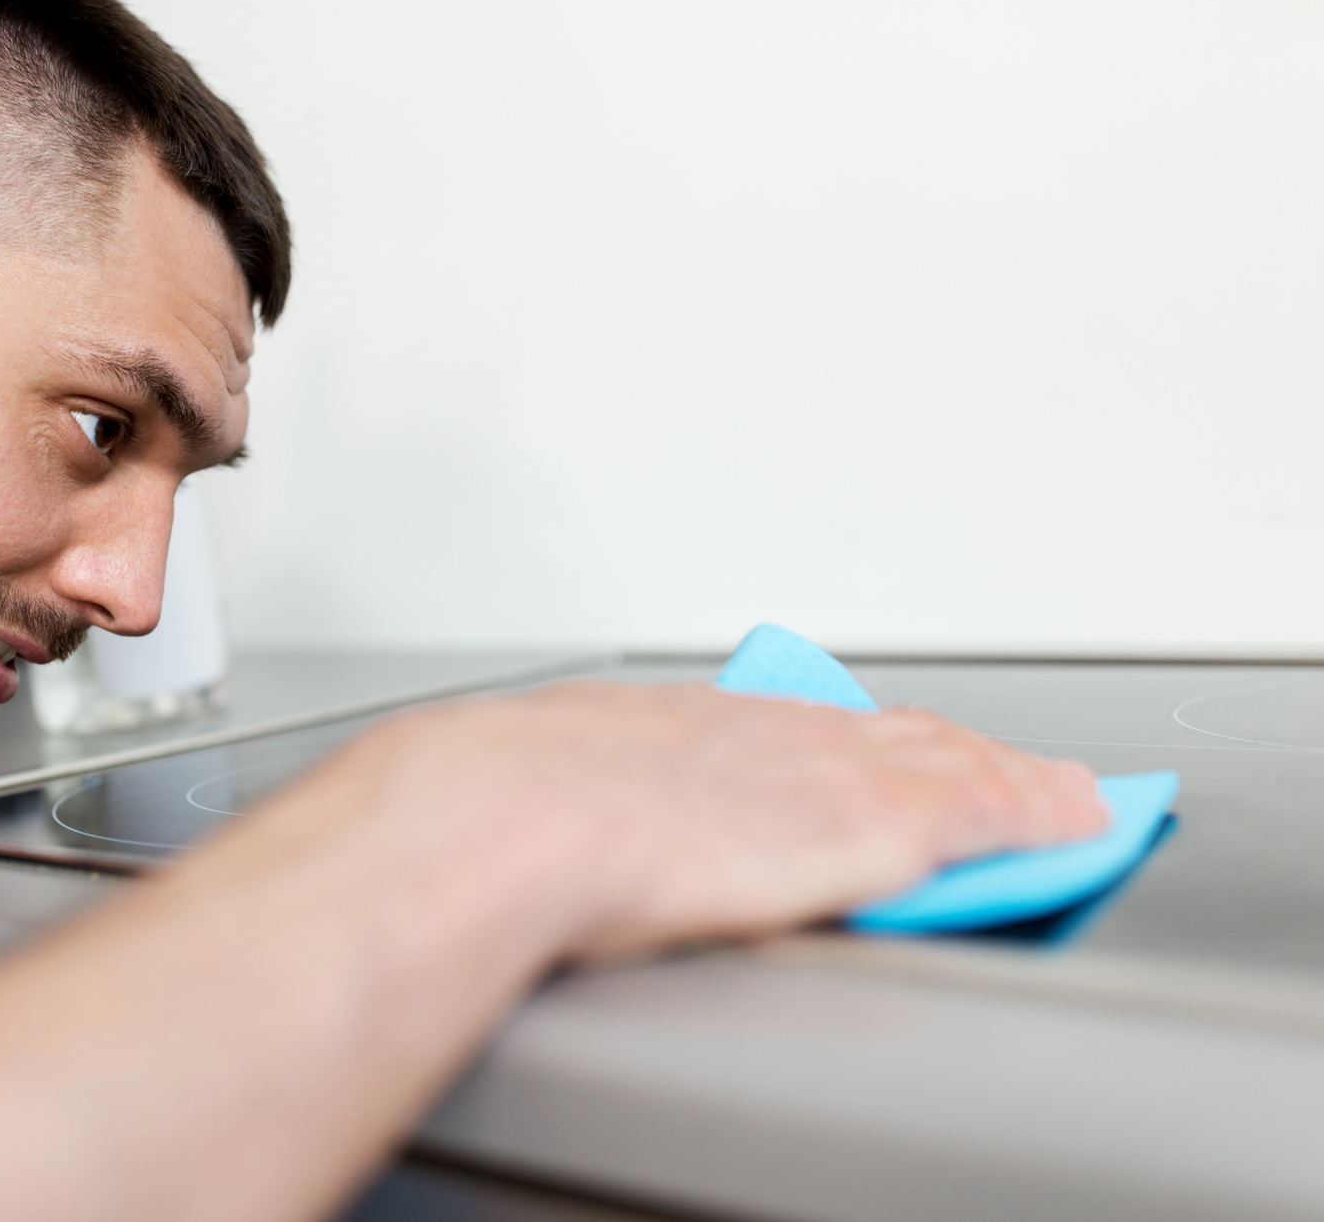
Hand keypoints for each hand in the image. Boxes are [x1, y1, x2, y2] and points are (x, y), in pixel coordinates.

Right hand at [298, 681, 1107, 963]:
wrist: (491, 820)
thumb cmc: (478, 808)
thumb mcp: (520, 779)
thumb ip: (553, 790)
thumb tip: (521, 817)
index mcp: (672, 723)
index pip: (785, 725)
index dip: (841, 736)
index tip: (866, 745)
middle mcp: (759, 734)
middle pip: (879, 728)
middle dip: (937, 742)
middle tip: (986, 755)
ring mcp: (818, 774)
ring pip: (945, 760)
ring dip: (1003, 774)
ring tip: (1053, 790)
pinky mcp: (870, 827)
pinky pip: (984, 813)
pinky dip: (1036, 816)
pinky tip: (1071, 822)